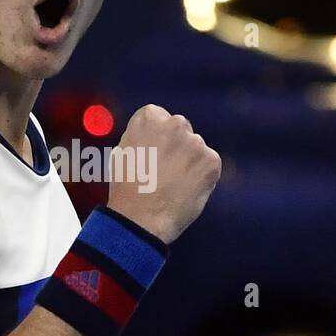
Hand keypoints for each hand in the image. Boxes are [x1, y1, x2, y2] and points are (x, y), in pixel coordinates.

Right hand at [106, 104, 220, 244]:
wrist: (141, 218)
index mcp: (150, 116)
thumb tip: (156, 136)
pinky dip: (201, 177)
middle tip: (163, 172)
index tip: (151, 155)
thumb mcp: (124, 151)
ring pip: (196, 149)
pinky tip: (185, 190)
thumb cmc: (126, 188)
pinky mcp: (211, 161)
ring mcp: (196, 142)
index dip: (156, 140)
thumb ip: (143, 136)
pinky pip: (209, 165)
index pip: (159, 118)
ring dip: (189, 162)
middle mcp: (175, 123)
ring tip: (172, 185)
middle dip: (176, 147)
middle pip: (181, 130)